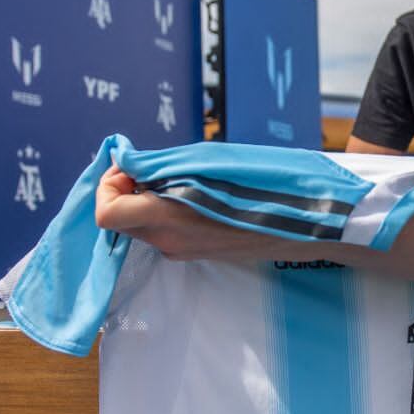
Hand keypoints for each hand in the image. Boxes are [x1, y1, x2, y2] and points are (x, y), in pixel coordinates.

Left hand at [95, 166, 287, 261]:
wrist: (307, 219)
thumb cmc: (260, 182)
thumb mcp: (204, 160)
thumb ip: (157, 164)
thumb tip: (125, 163)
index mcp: (166, 219)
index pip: (106, 213)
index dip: (110, 184)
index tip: (133, 165)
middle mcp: (169, 243)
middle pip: (122, 219)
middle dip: (128, 188)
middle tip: (154, 165)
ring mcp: (185, 252)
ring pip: (144, 225)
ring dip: (149, 197)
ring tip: (182, 174)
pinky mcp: (200, 253)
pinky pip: (167, 230)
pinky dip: (167, 208)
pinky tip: (197, 190)